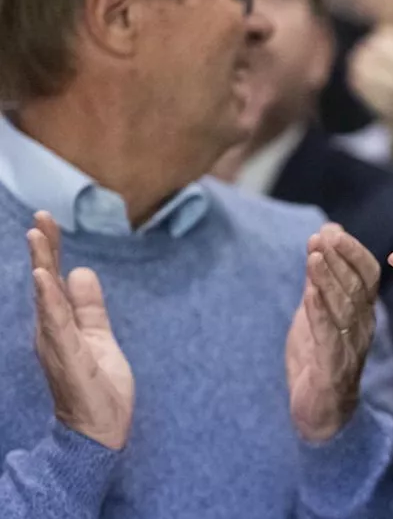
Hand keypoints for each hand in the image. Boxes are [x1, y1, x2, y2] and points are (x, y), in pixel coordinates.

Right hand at [26, 212, 133, 449]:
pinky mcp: (67, 356)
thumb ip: (89, 306)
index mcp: (62, 323)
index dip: (50, 250)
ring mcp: (57, 342)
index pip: (54, 280)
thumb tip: (80, 271)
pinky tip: (43, 278)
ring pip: (46, 298)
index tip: (46, 221)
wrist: (101, 428)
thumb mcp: (98, 335)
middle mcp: (53, 330)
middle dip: (43, 249)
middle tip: (39, 218)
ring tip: (37, 238)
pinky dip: (49, 300)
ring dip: (42, 267)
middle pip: (46, 282)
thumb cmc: (98, 384)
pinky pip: (56, 324)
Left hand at [286, 224, 380, 442]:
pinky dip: (320, 314)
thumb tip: (329, 231)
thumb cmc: (320, 355)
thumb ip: (323, 274)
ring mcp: (350, 348)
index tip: (332, 231)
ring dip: (328, 281)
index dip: (352, 252)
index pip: (368, 275)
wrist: (321, 412)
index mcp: (363, 311)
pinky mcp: (333, 369)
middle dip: (338, 260)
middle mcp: (363, 326)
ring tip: (312, 258)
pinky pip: (328, 338)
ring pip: (344, 309)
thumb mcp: (318, 310)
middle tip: (320, 238)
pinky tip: (309, 295)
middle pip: (356, 287)